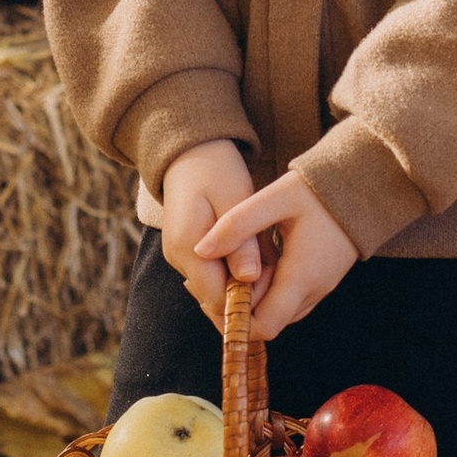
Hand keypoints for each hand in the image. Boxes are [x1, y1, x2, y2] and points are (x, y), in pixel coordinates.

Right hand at [160, 139, 262, 326]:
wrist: (191, 154)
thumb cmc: (216, 171)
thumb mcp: (235, 199)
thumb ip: (242, 240)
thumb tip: (250, 278)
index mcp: (187, 247)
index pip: (216, 299)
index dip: (247, 302)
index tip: (275, 288)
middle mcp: (179, 259)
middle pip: (215, 300)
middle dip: (248, 296)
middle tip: (277, 276)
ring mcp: (182, 258)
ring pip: (216, 289)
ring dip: (243, 285)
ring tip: (268, 263)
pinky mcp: (189, 253)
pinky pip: (214, 275)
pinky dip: (235, 273)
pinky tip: (255, 258)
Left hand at [199, 168, 358, 341]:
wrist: (365, 185)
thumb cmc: (320, 190)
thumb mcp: (275, 198)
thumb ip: (238, 224)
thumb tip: (202, 251)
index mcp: (301, 277)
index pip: (263, 327)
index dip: (234, 319)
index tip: (212, 293)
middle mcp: (313, 291)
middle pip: (267, 322)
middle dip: (238, 306)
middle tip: (212, 272)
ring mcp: (320, 288)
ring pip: (277, 311)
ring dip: (252, 297)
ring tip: (227, 265)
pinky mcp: (321, 280)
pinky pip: (289, 299)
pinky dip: (267, 290)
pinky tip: (252, 263)